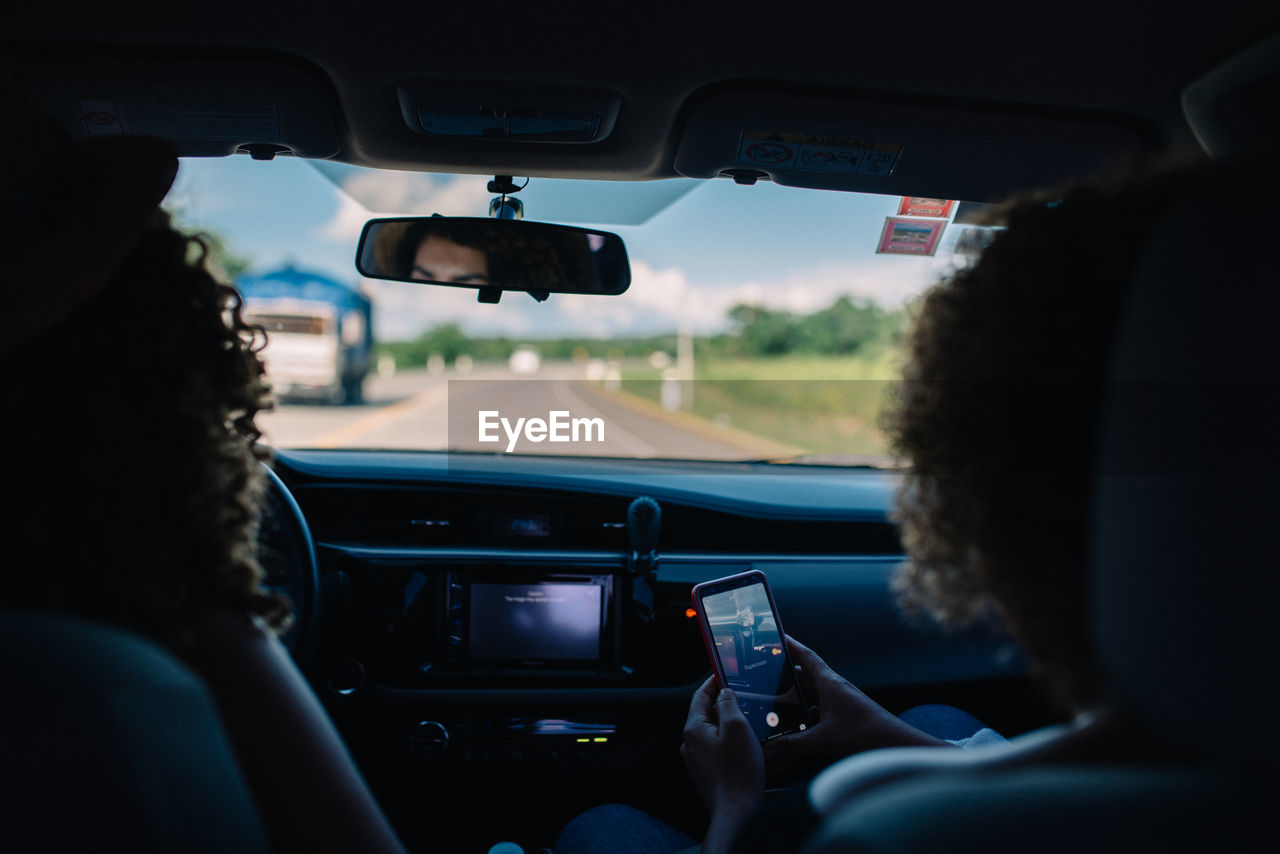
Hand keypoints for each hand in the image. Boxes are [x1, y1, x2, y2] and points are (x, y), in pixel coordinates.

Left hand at [681, 677, 764, 853]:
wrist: (737, 812)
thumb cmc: (737, 772)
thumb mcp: (737, 728)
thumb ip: (728, 704)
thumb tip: (724, 693)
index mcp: (694, 729)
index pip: (700, 697)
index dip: (712, 683)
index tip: (722, 673)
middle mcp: (690, 745)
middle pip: (705, 715)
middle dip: (723, 704)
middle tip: (741, 696)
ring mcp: (697, 761)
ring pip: (712, 733)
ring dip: (727, 725)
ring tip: (748, 721)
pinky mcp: (708, 774)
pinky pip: (716, 750)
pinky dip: (729, 742)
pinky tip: (745, 747)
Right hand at [761, 637, 948, 782]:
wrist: (899, 750)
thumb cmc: (868, 735)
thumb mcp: (826, 739)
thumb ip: (794, 744)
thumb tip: (768, 749)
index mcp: (830, 683)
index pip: (806, 657)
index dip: (790, 645)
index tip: (775, 636)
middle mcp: (834, 691)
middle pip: (804, 678)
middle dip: (783, 676)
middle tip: (761, 676)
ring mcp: (839, 708)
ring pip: (810, 699)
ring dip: (793, 701)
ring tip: (770, 705)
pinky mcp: (843, 724)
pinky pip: (817, 716)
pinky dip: (804, 720)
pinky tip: (793, 731)